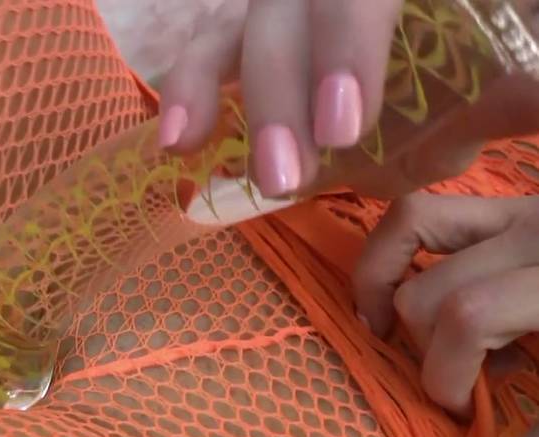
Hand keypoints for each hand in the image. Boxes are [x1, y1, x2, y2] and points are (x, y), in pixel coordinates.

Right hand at [157, 0, 538, 198]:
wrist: (477, 27)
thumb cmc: (494, 35)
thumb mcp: (513, 48)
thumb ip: (515, 80)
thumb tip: (525, 104)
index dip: (344, 49)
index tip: (343, 128)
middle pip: (286, 12)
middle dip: (276, 93)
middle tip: (283, 176)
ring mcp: (286, 5)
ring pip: (234, 23)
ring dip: (209, 87)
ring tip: (187, 145)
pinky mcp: (260, 31)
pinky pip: (213, 49)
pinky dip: (191, 91)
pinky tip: (175, 140)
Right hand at [353, 193, 538, 436]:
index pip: (468, 318)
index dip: (448, 377)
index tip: (464, 412)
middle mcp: (533, 228)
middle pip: (431, 290)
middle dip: (427, 350)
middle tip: (457, 380)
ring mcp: (517, 207)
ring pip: (407, 226)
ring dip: (388, 285)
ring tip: (388, 324)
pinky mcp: (506, 204)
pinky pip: (421, 211)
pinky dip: (392, 250)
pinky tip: (395, 285)